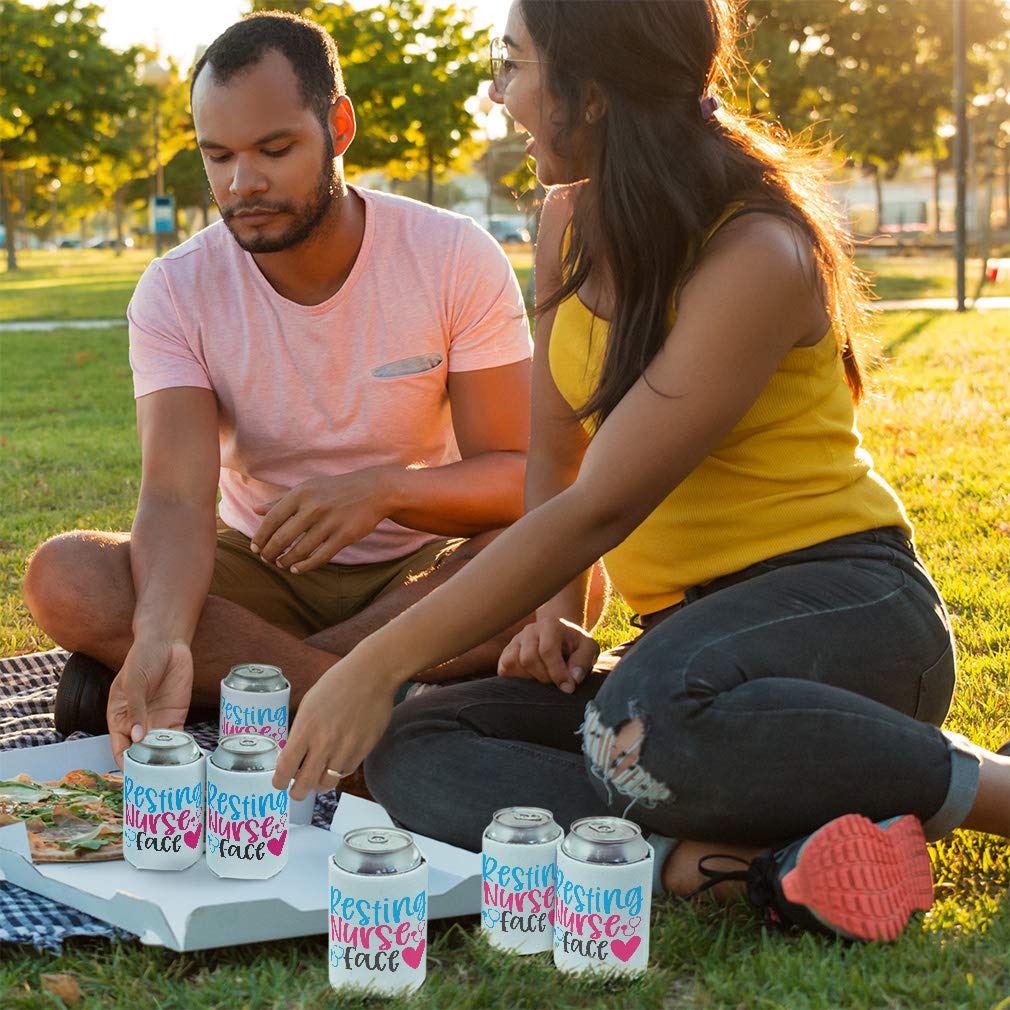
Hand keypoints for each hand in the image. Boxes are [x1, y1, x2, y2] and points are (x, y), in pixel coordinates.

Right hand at [107, 639, 193, 767]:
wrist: (168, 643)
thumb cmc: (143, 658)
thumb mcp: (135, 682)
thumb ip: (136, 709)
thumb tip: (137, 737)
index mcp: (119, 717)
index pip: (119, 746)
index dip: (124, 762)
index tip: (132, 778)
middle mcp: (137, 723)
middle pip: (139, 752)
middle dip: (145, 768)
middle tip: (153, 784)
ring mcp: (157, 720)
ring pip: (158, 748)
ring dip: (163, 761)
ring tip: (170, 776)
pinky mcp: (176, 716)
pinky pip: (177, 737)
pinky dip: (180, 748)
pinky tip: (185, 759)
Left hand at [250, 468, 396, 571]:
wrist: (373, 490)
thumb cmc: (335, 490)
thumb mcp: (308, 489)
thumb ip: (281, 501)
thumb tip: (255, 510)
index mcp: (301, 494)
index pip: (271, 519)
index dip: (260, 537)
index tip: (255, 548)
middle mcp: (313, 507)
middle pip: (282, 538)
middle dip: (269, 553)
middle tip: (266, 559)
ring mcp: (330, 522)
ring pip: (299, 551)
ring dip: (285, 561)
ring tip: (281, 564)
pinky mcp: (345, 536)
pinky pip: (320, 557)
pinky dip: (304, 566)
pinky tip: (296, 569)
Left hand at [272, 658, 396, 799]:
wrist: (371, 676)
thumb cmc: (337, 684)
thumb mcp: (309, 704)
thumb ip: (301, 731)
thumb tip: (295, 755)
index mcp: (306, 728)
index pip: (285, 767)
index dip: (279, 781)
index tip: (279, 783)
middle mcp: (324, 743)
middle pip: (304, 784)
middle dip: (296, 792)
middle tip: (296, 791)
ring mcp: (345, 749)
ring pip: (326, 784)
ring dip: (318, 784)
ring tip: (317, 779)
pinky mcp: (363, 750)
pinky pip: (345, 772)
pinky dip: (338, 772)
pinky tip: (336, 763)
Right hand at [497, 617, 599, 693]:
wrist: (561, 635)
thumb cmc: (575, 645)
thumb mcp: (588, 648)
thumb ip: (583, 661)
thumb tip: (573, 679)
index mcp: (550, 625)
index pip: (547, 650)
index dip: (557, 672)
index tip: (568, 688)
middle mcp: (530, 630)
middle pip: (528, 659)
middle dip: (544, 677)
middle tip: (556, 683)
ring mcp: (516, 640)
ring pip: (513, 663)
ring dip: (530, 678)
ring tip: (545, 678)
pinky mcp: (507, 652)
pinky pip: (503, 668)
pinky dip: (516, 678)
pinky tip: (532, 678)